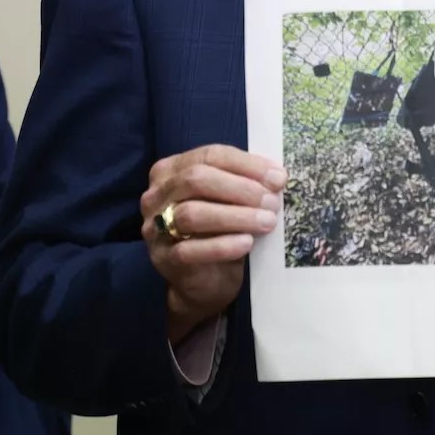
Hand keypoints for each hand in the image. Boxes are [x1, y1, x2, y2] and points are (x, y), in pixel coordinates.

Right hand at [140, 144, 285, 342]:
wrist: (206, 280)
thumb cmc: (220, 230)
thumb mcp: (230, 200)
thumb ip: (245, 183)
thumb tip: (276, 177)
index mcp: (172, 169)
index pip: (210, 155)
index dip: (247, 164)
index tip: (278, 178)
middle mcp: (157, 195)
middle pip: (196, 179)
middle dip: (240, 189)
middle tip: (272, 202)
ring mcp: (155, 227)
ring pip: (191, 214)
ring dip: (235, 216)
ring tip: (266, 222)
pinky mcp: (163, 259)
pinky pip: (190, 250)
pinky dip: (222, 245)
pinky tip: (246, 243)